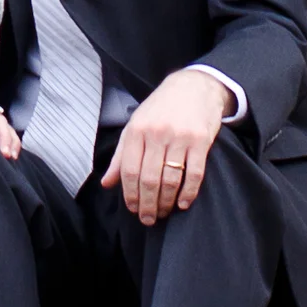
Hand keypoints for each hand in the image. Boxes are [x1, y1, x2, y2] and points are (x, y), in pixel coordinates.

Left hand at [107, 68, 233, 224]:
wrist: (193, 86)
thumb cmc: (160, 109)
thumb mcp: (135, 125)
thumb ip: (120, 155)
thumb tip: (106, 184)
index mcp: (137, 130)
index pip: (129, 170)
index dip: (130, 195)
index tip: (133, 209)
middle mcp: (156, 133)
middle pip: (149, 179)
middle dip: (147, 205)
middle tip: (148, 219)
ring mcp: (179, 137)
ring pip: (170, 179)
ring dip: (166, 202)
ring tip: (164, 212)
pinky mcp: (200, 141)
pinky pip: (194, 174)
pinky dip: (188, 193)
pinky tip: (183, 203)